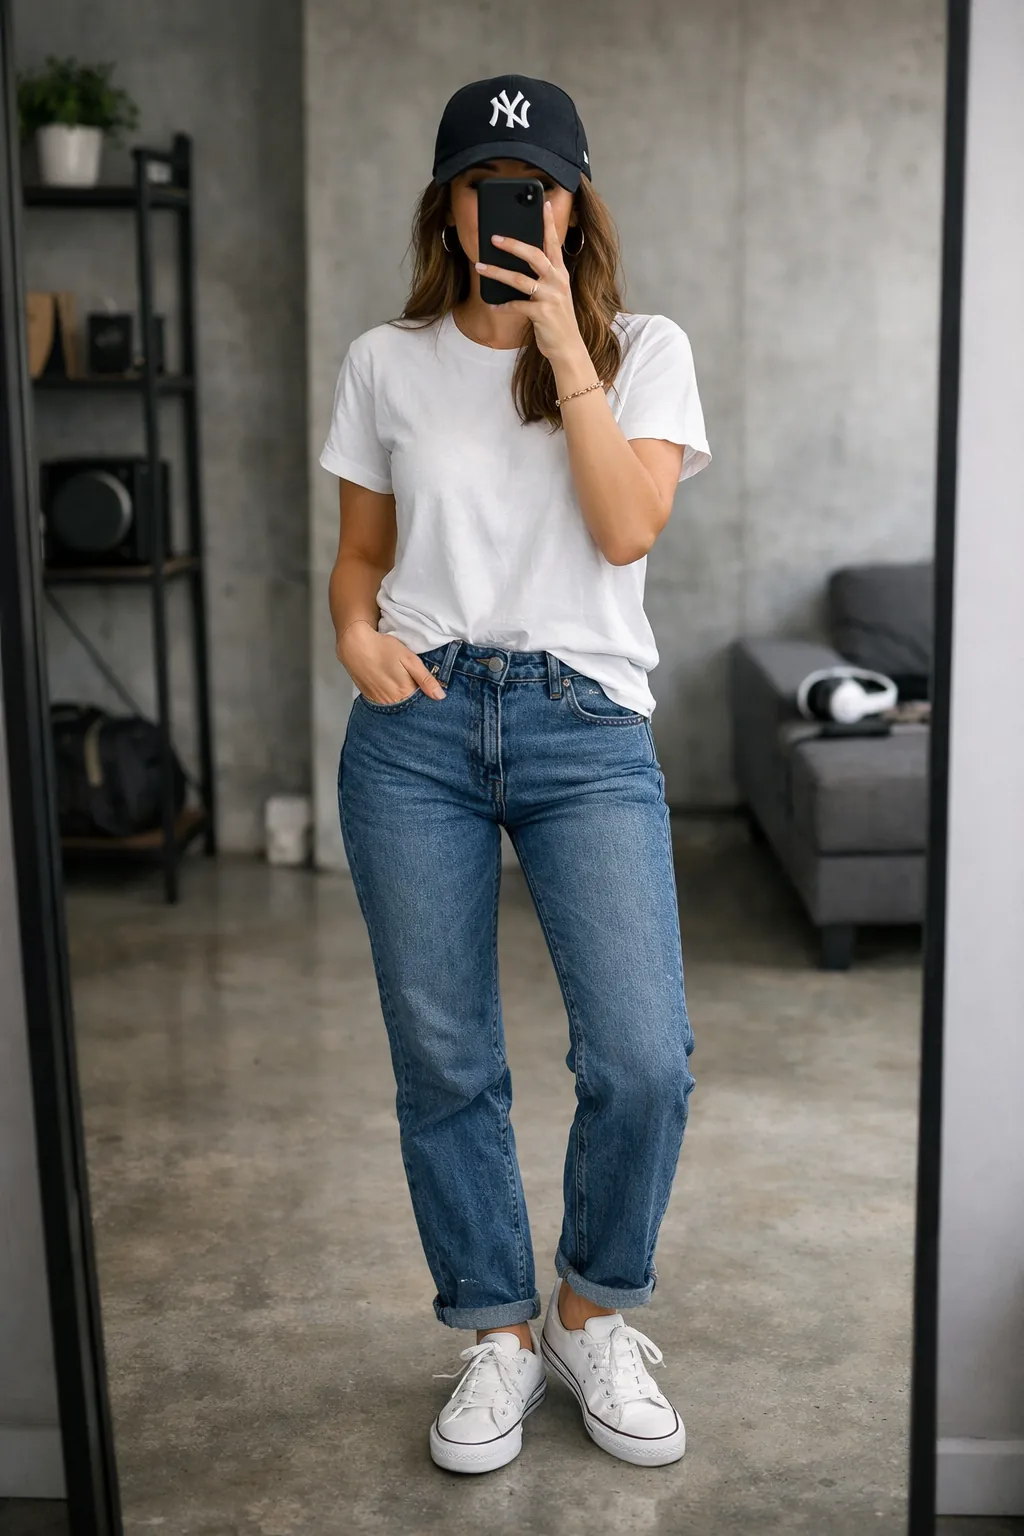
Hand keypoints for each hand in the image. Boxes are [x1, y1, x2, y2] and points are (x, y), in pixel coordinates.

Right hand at [337, 622, 445, 703]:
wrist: (355, 645)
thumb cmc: (383, 648)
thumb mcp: (410, 659)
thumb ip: (425, 679)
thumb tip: (440, 697)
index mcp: (405, 693)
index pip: (421, 703)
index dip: (427, 697)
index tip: (428, 690)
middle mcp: (391, 701)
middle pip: (409, 706)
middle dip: (415, 700)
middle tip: (414, 684)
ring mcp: (379, 701)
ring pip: (397, 706)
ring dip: (402, 699)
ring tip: (400, 684)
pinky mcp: (369, 698)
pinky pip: (384, 703)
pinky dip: (390, 698)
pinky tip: (390, 687)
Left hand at [474, 199, 588, 366]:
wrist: (568, 347)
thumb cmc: (557, 319)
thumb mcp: (555, 294)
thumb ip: (542, 278)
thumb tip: (518, 264)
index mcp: (560, 273)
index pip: (553, 242)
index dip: (547, 222)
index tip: (541, 203)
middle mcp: (557, 281)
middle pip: (534, 255)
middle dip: (512, 244)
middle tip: (494, 238)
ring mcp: (550, 297)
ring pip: (519, 279)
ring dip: (497, 272)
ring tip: (480, 267)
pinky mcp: (541, 314)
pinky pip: (516, 305)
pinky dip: (502, 305)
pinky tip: (493, 305)